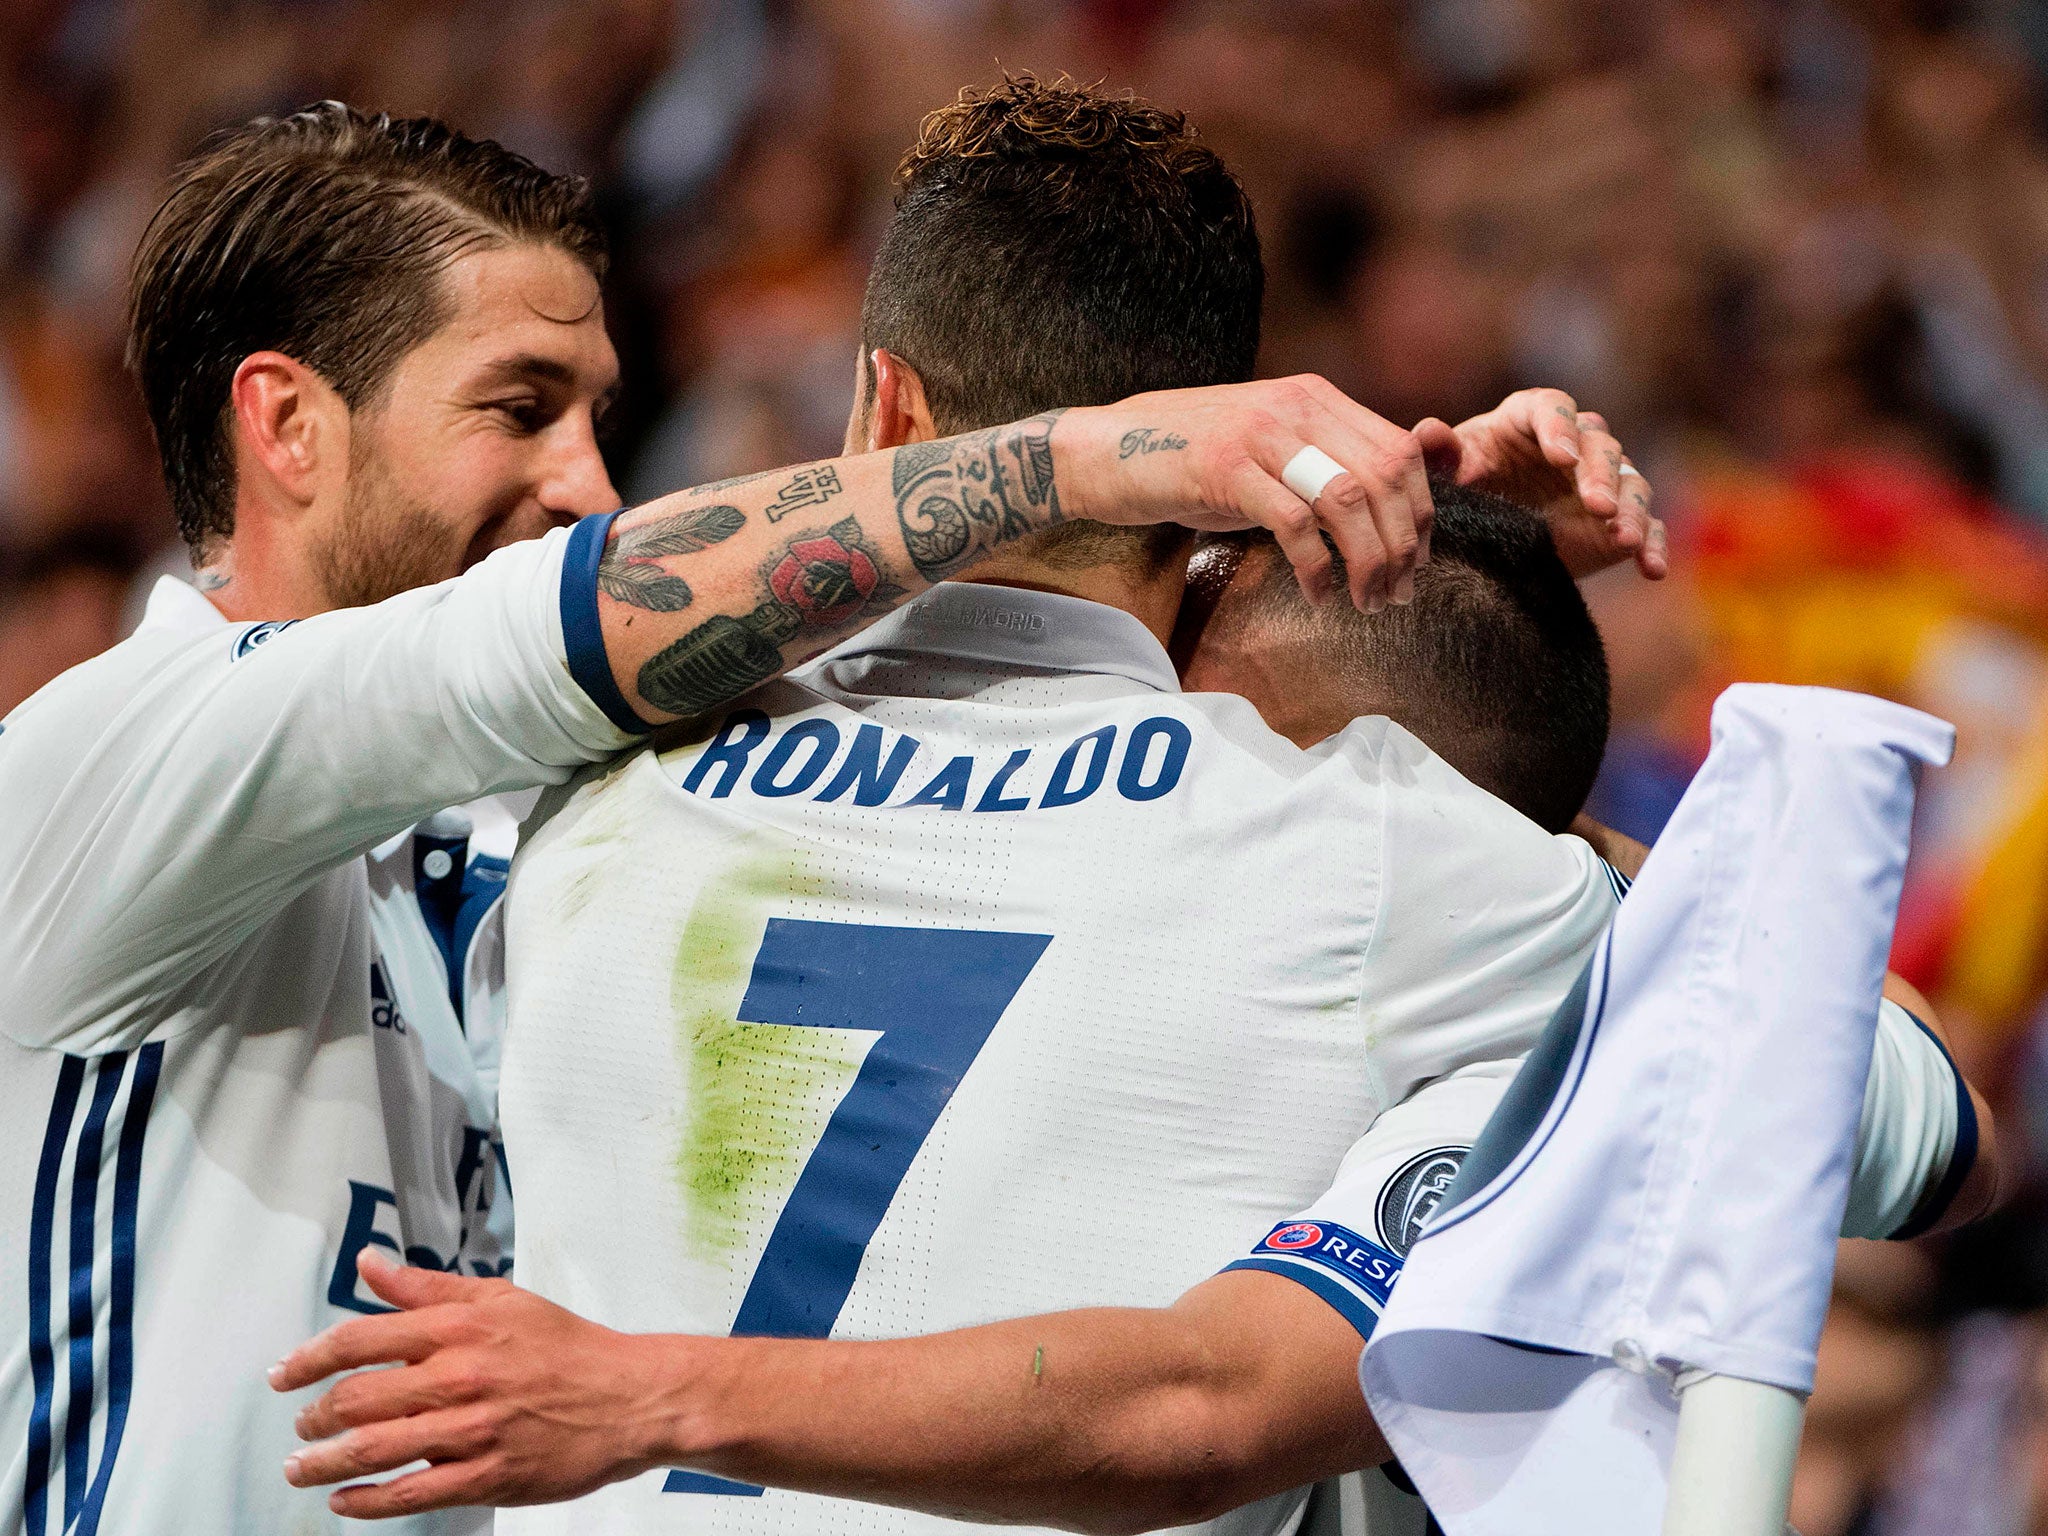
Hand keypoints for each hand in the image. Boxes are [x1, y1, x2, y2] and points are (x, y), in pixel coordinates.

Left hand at [272, 1250, 683, 1517]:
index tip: (284, 1373)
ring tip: (303, 1469)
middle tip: (300, 1427)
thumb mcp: (498, 1300)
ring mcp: (472, 1431)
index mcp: (459, 1328)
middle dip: (312, 1418)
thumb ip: (426, 1288)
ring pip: (373, 1450)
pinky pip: (411, 1494)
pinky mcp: (487, 1476)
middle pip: (356, 1399)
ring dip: (324, 1464)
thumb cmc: (565, 1347)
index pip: (360, 1340)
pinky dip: (367, 1503)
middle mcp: (459, 1377)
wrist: (628, 1397)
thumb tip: (369, 1264)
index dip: (309, 1359)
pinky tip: (346, 1503)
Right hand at [1059, 375, 1431, 612]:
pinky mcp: (1225, 469)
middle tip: (1397, 594)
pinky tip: (1316, 594)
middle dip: (1402, 545)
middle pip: (1384, 477)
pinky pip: (1294, 523)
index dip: (1421, 513)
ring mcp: (1260, 434)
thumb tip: (1384, 513)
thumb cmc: (1189, 463)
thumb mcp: (1268, 453)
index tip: (1417, 562)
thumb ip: (1322, 466)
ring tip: (1366, 601)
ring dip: (1367, 561)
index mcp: (1315, 397)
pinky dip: (1315, 567)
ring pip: (1347, 499)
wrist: (1105, 451)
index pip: (1399, 452)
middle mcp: (1296, 406)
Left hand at [1414, 389, 1665, 579]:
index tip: (1561, 457)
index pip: (1552, 409)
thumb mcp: (1447, 474)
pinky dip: (1652, 546)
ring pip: (1631, 483)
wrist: (1481, 535)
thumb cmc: (1463, 488)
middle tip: (1597, 505)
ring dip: (1632, 510)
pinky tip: (1651, 569)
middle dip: (1601, 475)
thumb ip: (1436, 454)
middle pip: (1600, 445)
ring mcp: (1602, 481)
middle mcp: (1576, 443)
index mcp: (1531, 419)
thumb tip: (1428, 432)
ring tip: (1625, 538)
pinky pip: (1646, 527)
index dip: (1560, 429)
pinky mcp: (1616, 522)